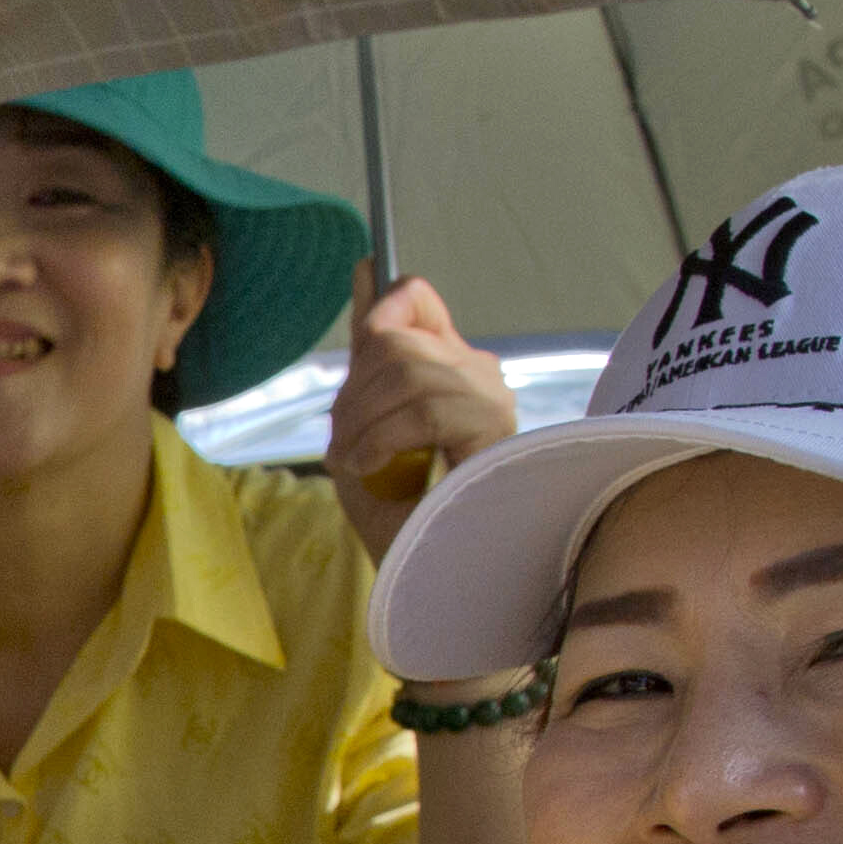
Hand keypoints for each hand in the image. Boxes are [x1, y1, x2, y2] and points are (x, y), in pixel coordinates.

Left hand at [324, 264, 519, 564]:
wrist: (424, 575)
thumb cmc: (394, 511)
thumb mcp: (362, 423)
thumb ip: (367, 355)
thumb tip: (366, 268)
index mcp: (447, 366)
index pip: (413, 298)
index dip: (375, 314)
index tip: (359, 347)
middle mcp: (478, 373)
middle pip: (394, 340)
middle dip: (351, 396)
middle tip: (346, 447)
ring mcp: (492, 397)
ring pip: (407, 373)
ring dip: (362, 425)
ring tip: (359, 465)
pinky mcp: (496, 428)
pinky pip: (426, 408)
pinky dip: (383, 440)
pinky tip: (376, 468)